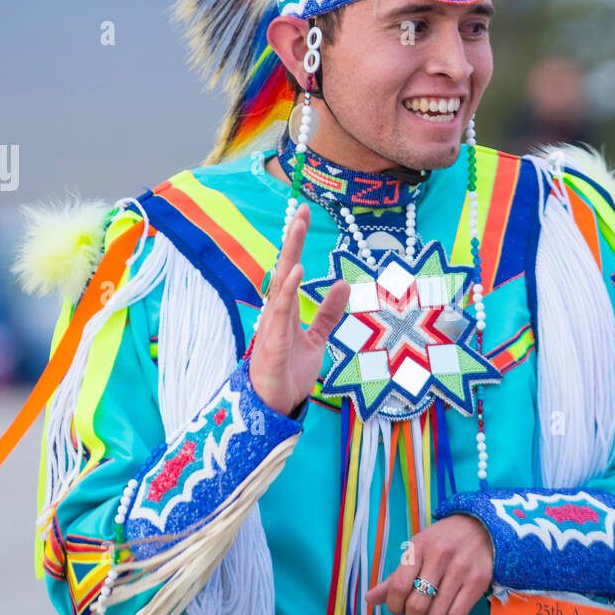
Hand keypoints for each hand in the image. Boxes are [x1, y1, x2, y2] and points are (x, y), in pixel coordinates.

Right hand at [248, 202, 350, 416]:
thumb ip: (327, 313)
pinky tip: (295, 270)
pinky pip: (279, 310)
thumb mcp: (316, 338)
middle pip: (283, 267)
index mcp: (285, 310)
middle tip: (301, 208)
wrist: (275, 406)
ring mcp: (272, 324)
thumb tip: (342, 284)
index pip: (290, 268)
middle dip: (292, 238)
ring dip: (289, 252)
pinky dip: (287, 289)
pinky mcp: (272, 340)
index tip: (303, 214)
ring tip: (298, 224)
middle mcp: (276, 311)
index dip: (296, 241)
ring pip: (280, 282)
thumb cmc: (289, 372)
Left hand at [364, 514, 493, 614]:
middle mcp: (439, 557)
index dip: (394, 606)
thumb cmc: (440, 542)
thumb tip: (369, 599)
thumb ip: (393, 578)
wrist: (479, 528)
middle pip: (417, 605)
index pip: (398, 587)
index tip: (397, 608)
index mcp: (418, 547)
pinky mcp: (478, 581)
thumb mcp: (415, 551)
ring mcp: (461, 569)